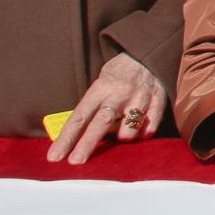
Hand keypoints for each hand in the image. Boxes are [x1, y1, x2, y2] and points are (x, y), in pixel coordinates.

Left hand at [47, 53, 165, 164]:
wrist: (147, 52)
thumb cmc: (119, 73)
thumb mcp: (101, 84)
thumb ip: (93, 106)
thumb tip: (77, 134)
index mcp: (101, 89)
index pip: (79, 116)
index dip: (67, 137)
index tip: (55, 156)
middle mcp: (119, 93)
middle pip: (101, 123)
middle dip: (87, 145)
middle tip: (76, 162)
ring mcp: (140, 97)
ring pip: (130, 129)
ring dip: (124, 137)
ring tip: (123, 134)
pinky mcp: (158, 99)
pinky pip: (151, 125)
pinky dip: (144, 133)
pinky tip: (140, 132)